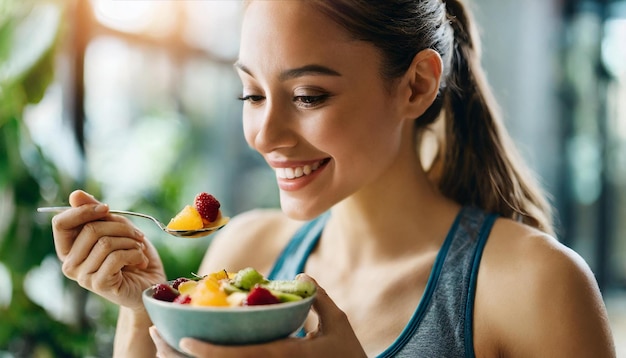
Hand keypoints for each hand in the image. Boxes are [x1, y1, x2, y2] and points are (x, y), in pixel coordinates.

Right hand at [52, 190, 165, 310]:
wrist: (149, 285)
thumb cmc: (132, 256)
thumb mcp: (118, 229)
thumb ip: (97, 214)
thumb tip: (76, 195)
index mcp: (69, 248)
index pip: (60, 223)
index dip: (84, 211)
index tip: (107, 209)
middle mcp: (70, 263)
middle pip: (90, 229)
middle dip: (121, 226)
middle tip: (138, 234)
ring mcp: (82, 276)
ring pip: (105, 243)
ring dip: (131, 241)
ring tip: (140, 249)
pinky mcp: (99, 285)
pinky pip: (116, 257)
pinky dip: (135, 254)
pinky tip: (141, 261)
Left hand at [150, 275, 366, 357]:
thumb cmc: (350, 357)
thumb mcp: (339, 324)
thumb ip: (318, 298)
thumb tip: (299, 277)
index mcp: (287, 356)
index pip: (242, 357)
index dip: (210, 352)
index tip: (183, 338)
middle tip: (157, 340)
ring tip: (164, 345)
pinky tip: (191, 352)